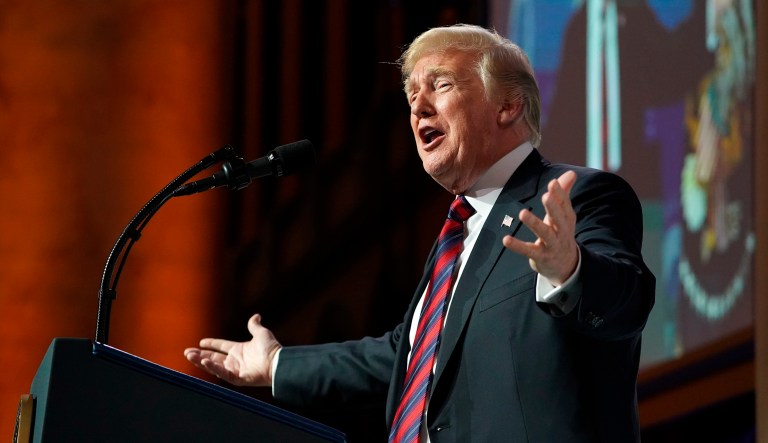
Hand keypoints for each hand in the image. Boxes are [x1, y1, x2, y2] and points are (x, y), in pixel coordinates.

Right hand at [184, 314, 281, 386]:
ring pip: (214, 366)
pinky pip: (223, 374)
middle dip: (199, 355)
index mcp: (239, 350)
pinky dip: (213, 368)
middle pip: (213, 357)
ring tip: (189, 356)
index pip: (221, 346)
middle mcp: (235, 360)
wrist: (278, 362)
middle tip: (186, 352)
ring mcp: (235, 370)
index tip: (201, 342)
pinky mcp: (238, 378)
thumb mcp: (261, 333)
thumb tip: (256, 316)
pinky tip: (204, 362)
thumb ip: (254, 325)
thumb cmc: (272, 349)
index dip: (211, 344)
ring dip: (201, 361)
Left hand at [502, 170, 578, 285]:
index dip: (560, 194)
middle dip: (552, 207)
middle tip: (545, 195)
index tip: (553, 183)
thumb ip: (564, 194)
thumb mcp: (564, 216)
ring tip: (522, 213)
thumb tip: (571, 173)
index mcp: (567, 220)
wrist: (567, 266)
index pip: (565, 205)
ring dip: (534, 223)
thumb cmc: (561, 234)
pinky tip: (506, 239)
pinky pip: (528, 251)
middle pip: (558, 219)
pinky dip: (517, 246)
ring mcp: (551, 245)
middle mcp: (561, 232)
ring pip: (544, 233)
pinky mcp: (540, 257)